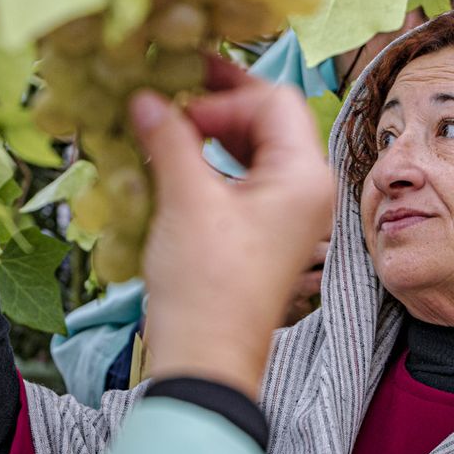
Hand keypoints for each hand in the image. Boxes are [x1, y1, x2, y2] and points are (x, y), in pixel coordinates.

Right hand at [132, 58, 334, 399]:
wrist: (206, 361)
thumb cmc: (206, 288)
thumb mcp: (186, 200)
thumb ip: (169, 138)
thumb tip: (146, 97)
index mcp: (305, 176)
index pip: (274, 100)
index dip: (223, 93)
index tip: (175, 104)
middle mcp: (308, 190)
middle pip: (270, 120)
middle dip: (219, 104)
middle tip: (170, 92)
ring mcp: (289, 213)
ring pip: (256, 148)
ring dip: (213, 132)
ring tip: (168, 126)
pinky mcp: (266, 232)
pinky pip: (246, 178)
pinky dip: (213, 162)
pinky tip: (177, 161)